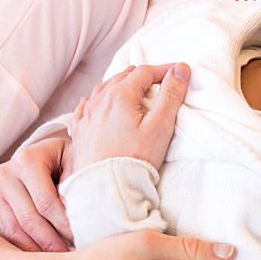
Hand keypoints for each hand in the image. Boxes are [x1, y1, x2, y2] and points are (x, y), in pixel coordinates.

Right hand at [0, 134, 73, 251]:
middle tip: (70, 257)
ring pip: (14, 230)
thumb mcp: (78, 162)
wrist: (52, 150)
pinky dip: (24, 247)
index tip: (80, 239)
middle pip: (28, 219)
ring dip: (36, 250)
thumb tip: (77, 220)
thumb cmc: (70, 157)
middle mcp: (6, 174)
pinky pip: (7, 233)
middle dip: (51, 242)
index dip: (64, 224)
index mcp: (26, 160)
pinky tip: (42, 257)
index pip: (45, 202)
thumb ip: (76, 186)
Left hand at [69, 62, 189, 176]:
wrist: (106, 190)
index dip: (164, 70)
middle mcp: (99, 101)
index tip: (179, 73)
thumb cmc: (135, 159)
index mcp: (119, 96)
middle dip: (143, 76)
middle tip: (159, 82)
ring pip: (103, 89)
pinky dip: (97, 100)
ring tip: (134, 91)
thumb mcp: (161, 126)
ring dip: (120, 85)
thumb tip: (181, 69)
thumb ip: (171, 95)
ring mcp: (86, 116)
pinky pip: (85, 107)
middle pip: (123, 77)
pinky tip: (99, 105)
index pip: (145, 72)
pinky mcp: (79, 132)